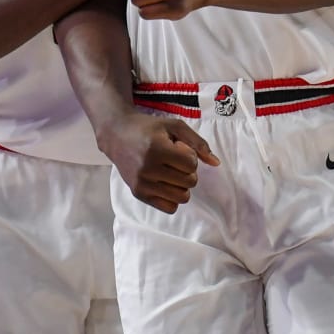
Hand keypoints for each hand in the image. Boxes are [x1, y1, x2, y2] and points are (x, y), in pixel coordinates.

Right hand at [100, 111, 219, 213]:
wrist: (117, 134)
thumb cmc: (148, 128)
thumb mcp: (174, 126)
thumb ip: (198, 143)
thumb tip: (216, 163)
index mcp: (157, 148)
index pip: (191, 164)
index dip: (190, 156)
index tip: (178, 148)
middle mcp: (148, 168)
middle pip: (189, 182)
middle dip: (188, 171)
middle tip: (174, 160)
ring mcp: (142, 183)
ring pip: (181, 197)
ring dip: (182, 185)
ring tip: (171, 172)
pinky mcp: (138, 193)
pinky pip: (169, 207)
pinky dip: (173, 198)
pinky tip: (166, 183)